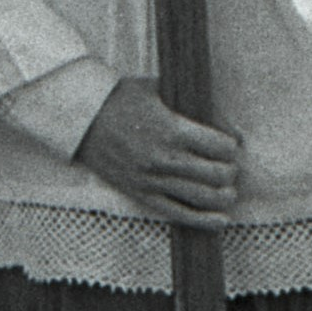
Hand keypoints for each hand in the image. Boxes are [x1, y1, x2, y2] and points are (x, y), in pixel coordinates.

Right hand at [74, 75, 241, 221]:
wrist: (80, 120)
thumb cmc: (121, 100)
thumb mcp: (160, 90)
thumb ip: (194, 106)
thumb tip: (230, 126)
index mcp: (172, 130)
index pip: (221, 147)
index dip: (231, 147)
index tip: (230, 146)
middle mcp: (164, 158)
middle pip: (217, 174)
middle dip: (230, 171)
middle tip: (229, 167)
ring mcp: (152, 180)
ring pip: (203, 196)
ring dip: (224, 196)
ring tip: (229, 192)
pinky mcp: (140, 195)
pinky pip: (177, 213)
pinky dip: (203, 220)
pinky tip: (220, 220)